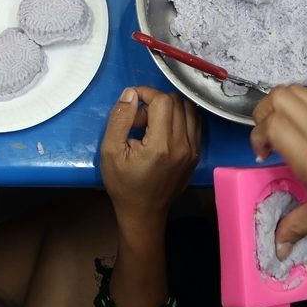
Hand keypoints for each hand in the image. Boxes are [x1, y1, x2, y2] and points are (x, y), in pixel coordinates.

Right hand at [100, 87, 200, 227]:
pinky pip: (194, 123)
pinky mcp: (197, 154)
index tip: (132, 102)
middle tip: (138, 119)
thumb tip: (131, 93)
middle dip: (155, 101)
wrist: (143, 213)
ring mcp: (193, 150)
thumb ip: (120, 119)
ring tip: (152, 123)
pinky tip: (164, 129)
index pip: (163, 101)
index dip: (146, 93)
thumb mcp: (110, 151)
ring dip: (169, 108)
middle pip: (176, 102)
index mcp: (161, 145)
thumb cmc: (123, 184)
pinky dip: (180, 117)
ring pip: (188, 109)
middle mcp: (183, 145)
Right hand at [250, 85, 306, 257]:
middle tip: (270, 135)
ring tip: (286, 125)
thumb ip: (296, 224)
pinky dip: (304, 102)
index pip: (272, 124)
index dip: (259, 135)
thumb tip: (276, 248)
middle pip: (278, 97)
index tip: (265, 155)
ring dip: (282, 104)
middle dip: (264, 113)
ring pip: (295, 89)